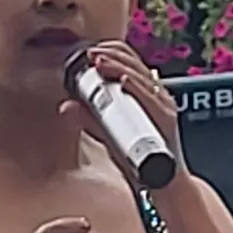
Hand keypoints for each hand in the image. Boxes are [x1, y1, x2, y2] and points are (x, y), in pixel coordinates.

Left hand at [61, 41, 185, 179]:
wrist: (163, 182)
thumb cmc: (138, 157)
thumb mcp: (108, 134)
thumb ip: (88, 119)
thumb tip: (65, 106)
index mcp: (145, 92)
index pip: (129, 60)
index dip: (110, 50)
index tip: (89, 50)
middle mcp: (156, 95)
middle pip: (135, 63)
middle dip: (111, 55)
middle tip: (90, 53)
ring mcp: (163, 106)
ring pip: (141, 76)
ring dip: (119, 66)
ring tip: (100, 62)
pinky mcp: (167, 119)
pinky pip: (151, 99)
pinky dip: (137, 88)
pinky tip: (123, 81)